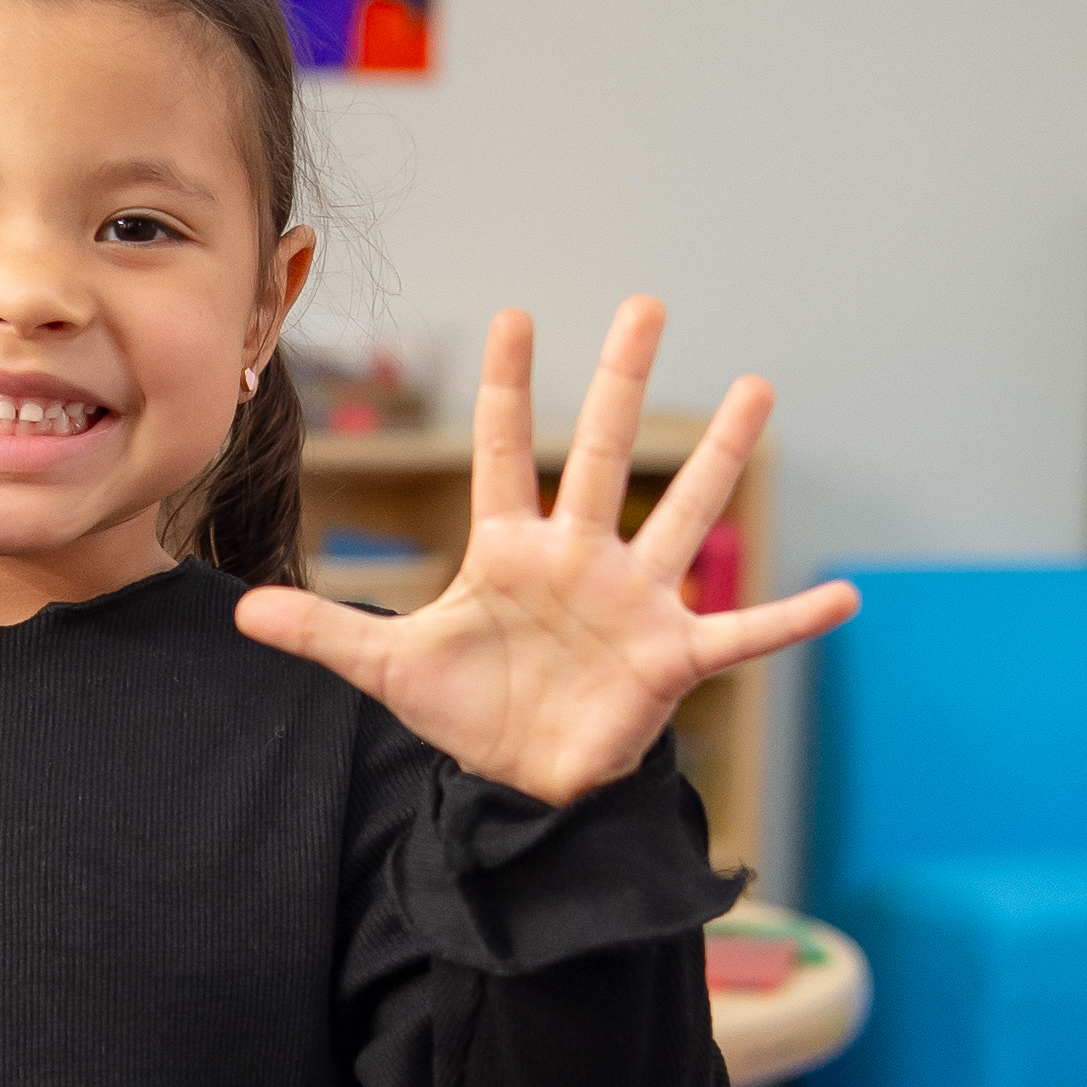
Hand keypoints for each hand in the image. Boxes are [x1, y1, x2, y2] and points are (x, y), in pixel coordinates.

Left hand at [234, 298, 857, 805]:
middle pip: (605, 455)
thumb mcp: (386, 670)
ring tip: (760, 388)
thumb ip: (322, 630)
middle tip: (647, 302)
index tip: (518, 315)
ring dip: (723, 458)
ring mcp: (633, 602)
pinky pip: (743, 635)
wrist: (520, 784)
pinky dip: (793, 620)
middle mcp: (581, 558)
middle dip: (623, 381)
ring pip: (684, 517)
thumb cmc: (470, 713)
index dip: (512, 388)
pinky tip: (847, 600)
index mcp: (513, 550)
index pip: (509, 453)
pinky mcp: (670, 659)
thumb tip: (239, 610)